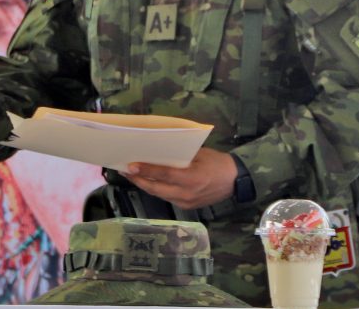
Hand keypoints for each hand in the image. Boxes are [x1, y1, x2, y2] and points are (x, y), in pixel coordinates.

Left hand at [122, 148, 238, 209]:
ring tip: (131, 175)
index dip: (146, 171)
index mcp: (191, 178)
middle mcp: (186, 193)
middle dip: (138, 180)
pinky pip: (166, 197)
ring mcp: (186, 202)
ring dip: (144, 185)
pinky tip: (148, 182)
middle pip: (156, 188)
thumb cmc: (217, 162)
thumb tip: (157, 152)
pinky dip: (155, 189)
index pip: (163, 175)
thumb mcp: (199, 154)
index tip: (130, 166)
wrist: (235, 181)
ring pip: (159, 194)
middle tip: (123, 170)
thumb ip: (179, 156)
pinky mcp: (186, 207)